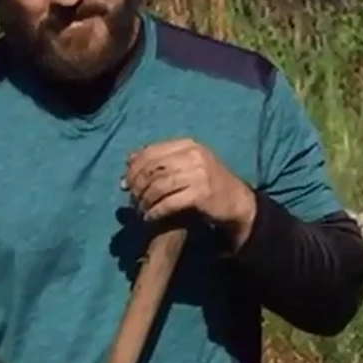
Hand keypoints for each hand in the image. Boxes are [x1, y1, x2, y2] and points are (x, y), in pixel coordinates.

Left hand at [122, 139, 257, 245]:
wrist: (238, 202)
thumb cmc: (209, 183)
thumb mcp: (187, 165)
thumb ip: (161, 161)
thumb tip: (128, 161)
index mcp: (188, 145)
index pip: (150, 151)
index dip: (133, 168)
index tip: (124, 183)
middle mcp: (193, 156)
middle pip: (151, 169)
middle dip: (136, 185)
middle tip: (131, 199)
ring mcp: (198, 174)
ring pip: (157, 186)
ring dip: (144, 200)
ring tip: (140, 210)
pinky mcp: (200, 195)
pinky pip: (168, 203)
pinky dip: (155, 211)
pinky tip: (150, 217)